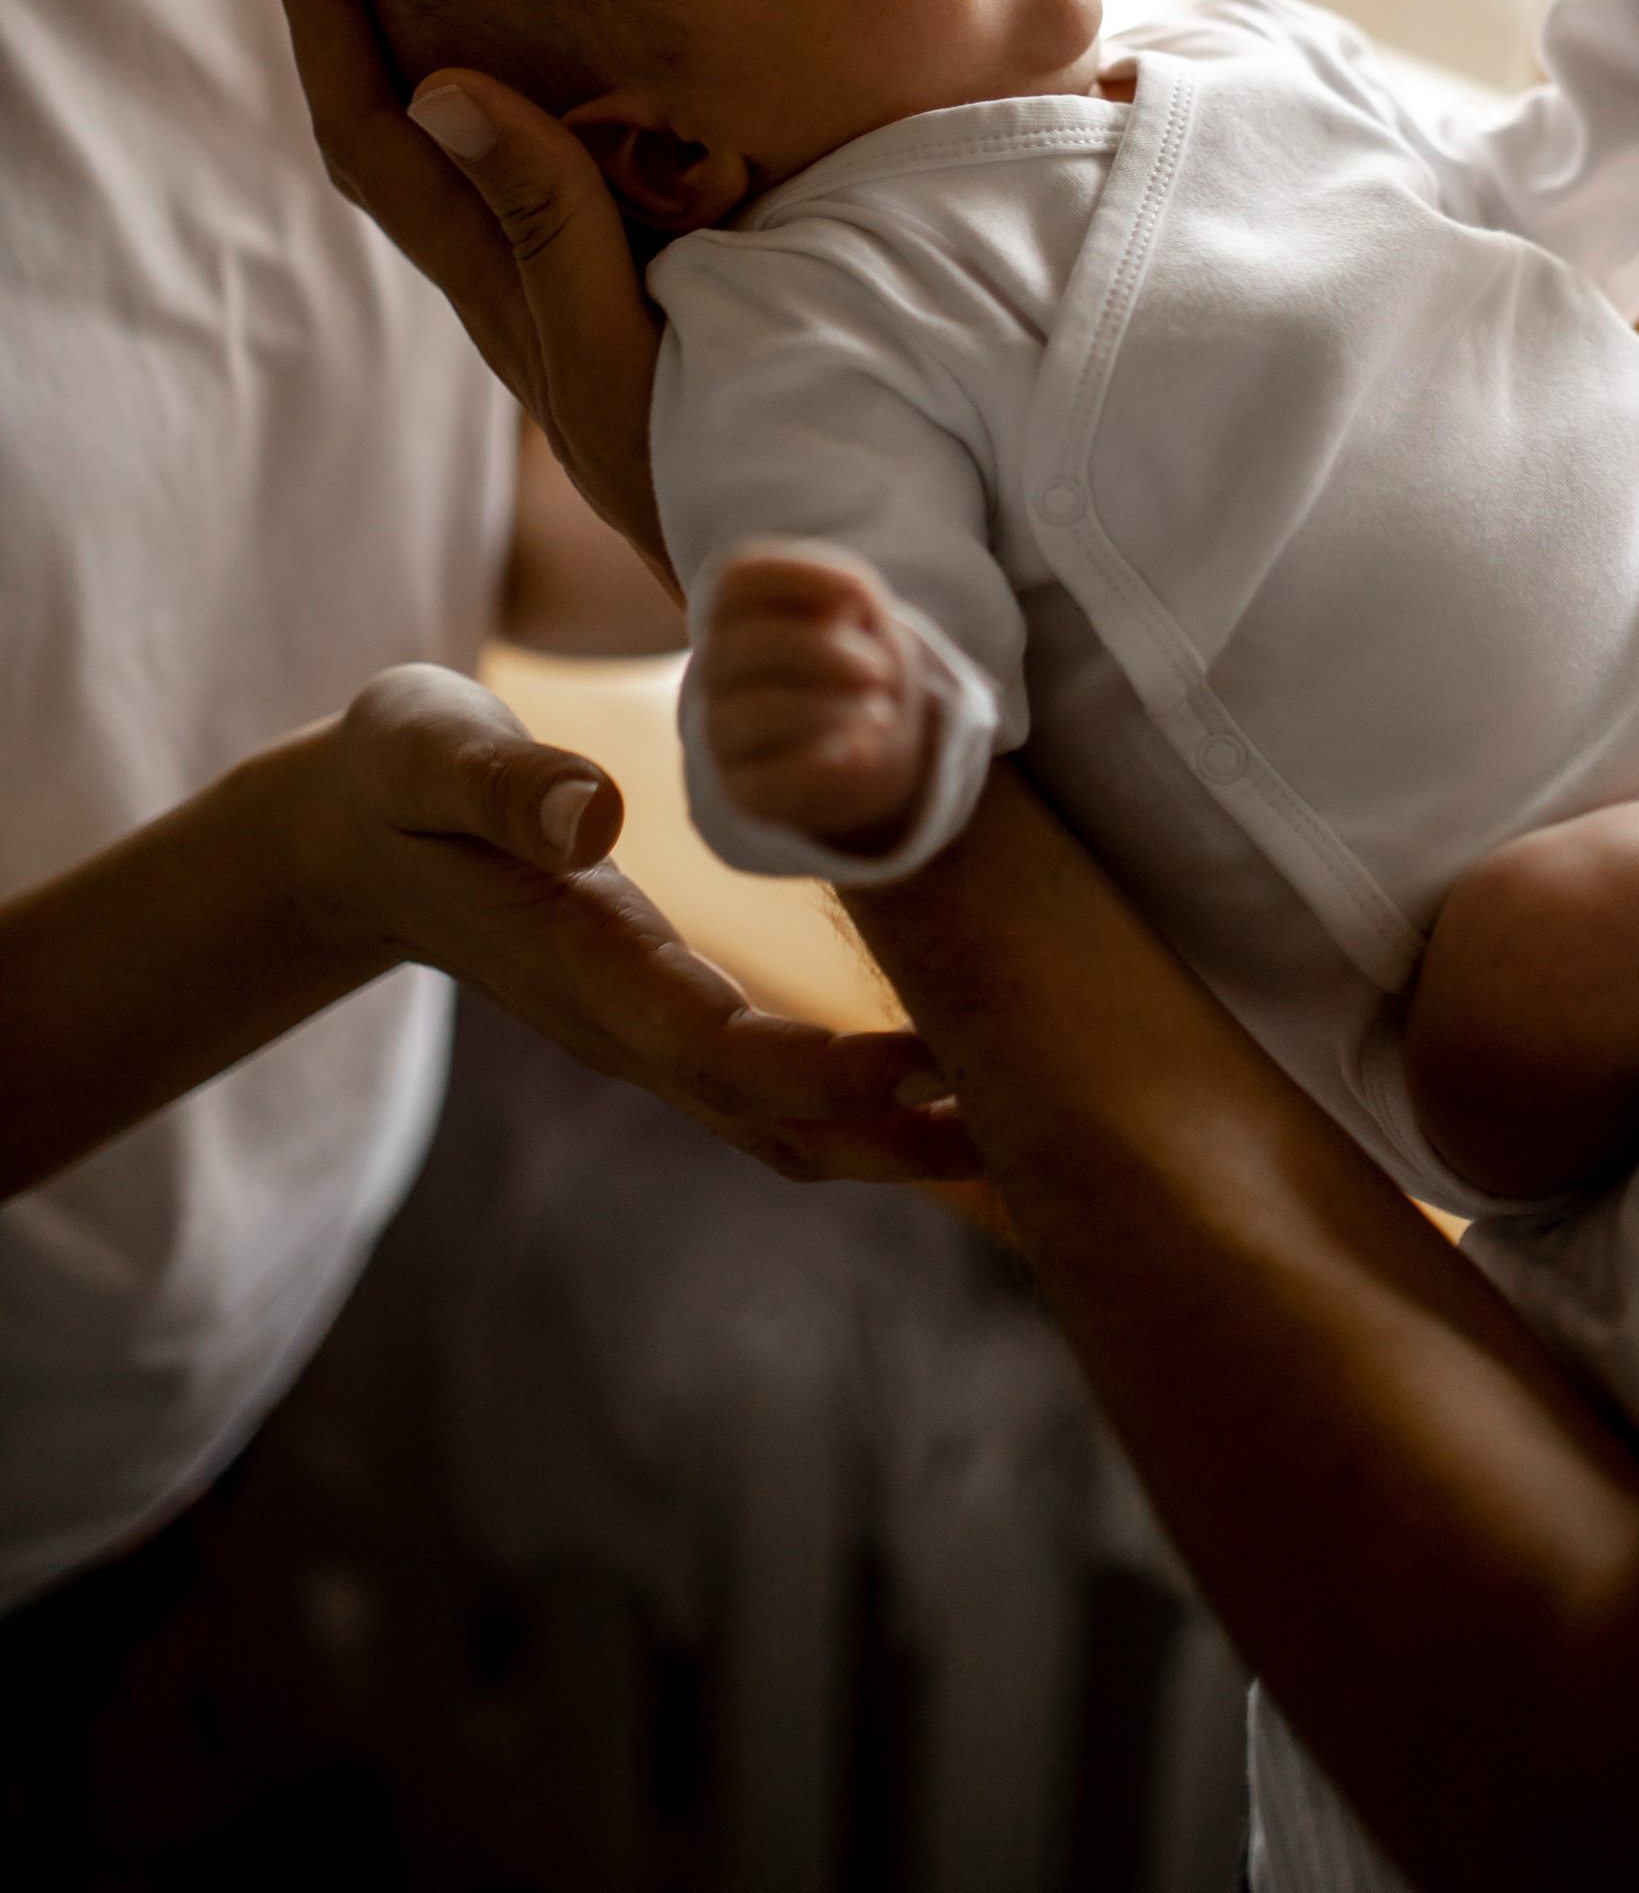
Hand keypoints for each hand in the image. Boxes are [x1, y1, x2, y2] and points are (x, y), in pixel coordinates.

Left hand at [269, 0, 671, 579]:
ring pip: (451, 142)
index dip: (322, 16)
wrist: (759, 552)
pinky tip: (572, 52)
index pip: (370, 126)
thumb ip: (544, 224)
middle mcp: (498, 268)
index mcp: (488, 271)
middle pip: (385, 122)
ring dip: (423, 41)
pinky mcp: (610, 287)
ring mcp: (548, 282)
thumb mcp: (610, 349)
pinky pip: (533, 165)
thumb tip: (444, 87)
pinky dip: (518, 87)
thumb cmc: (690, 465)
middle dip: (350, 7)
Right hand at [270, 663, 980, 1182]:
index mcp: (581, 963)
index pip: (712, 1046)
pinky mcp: (661, 1017)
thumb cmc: (404, 774)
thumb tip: (590, 810)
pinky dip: (857, 1107)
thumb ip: (501, 782)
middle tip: (1030, 1124)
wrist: (354, 836)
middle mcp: (622, 1023)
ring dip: (890, 1142)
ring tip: (1019, 1128)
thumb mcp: (430, 750)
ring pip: (776, 1125)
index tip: (928, 1067)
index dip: (821, 1071)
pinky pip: (768, 1091)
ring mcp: (642, 1033)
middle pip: (769, 1120)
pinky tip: (944, 1083)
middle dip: (893, 1137)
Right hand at [698, 545, 938, 855]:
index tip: (860, 593)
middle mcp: (714, 669)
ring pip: (763, 709)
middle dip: (827, 651)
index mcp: (732, 613)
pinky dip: (831, 760)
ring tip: (879, 711)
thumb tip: (851, 598)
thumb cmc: (849, 656)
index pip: (738, 580)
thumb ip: (850, 588)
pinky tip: (865, 748)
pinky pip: (775, 778)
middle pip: (752, 642)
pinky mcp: (744, 790)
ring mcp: (720, 732)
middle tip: (880, 669)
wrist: (855, 739)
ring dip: (836, 707)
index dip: (800, 577)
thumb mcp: (857, 610)